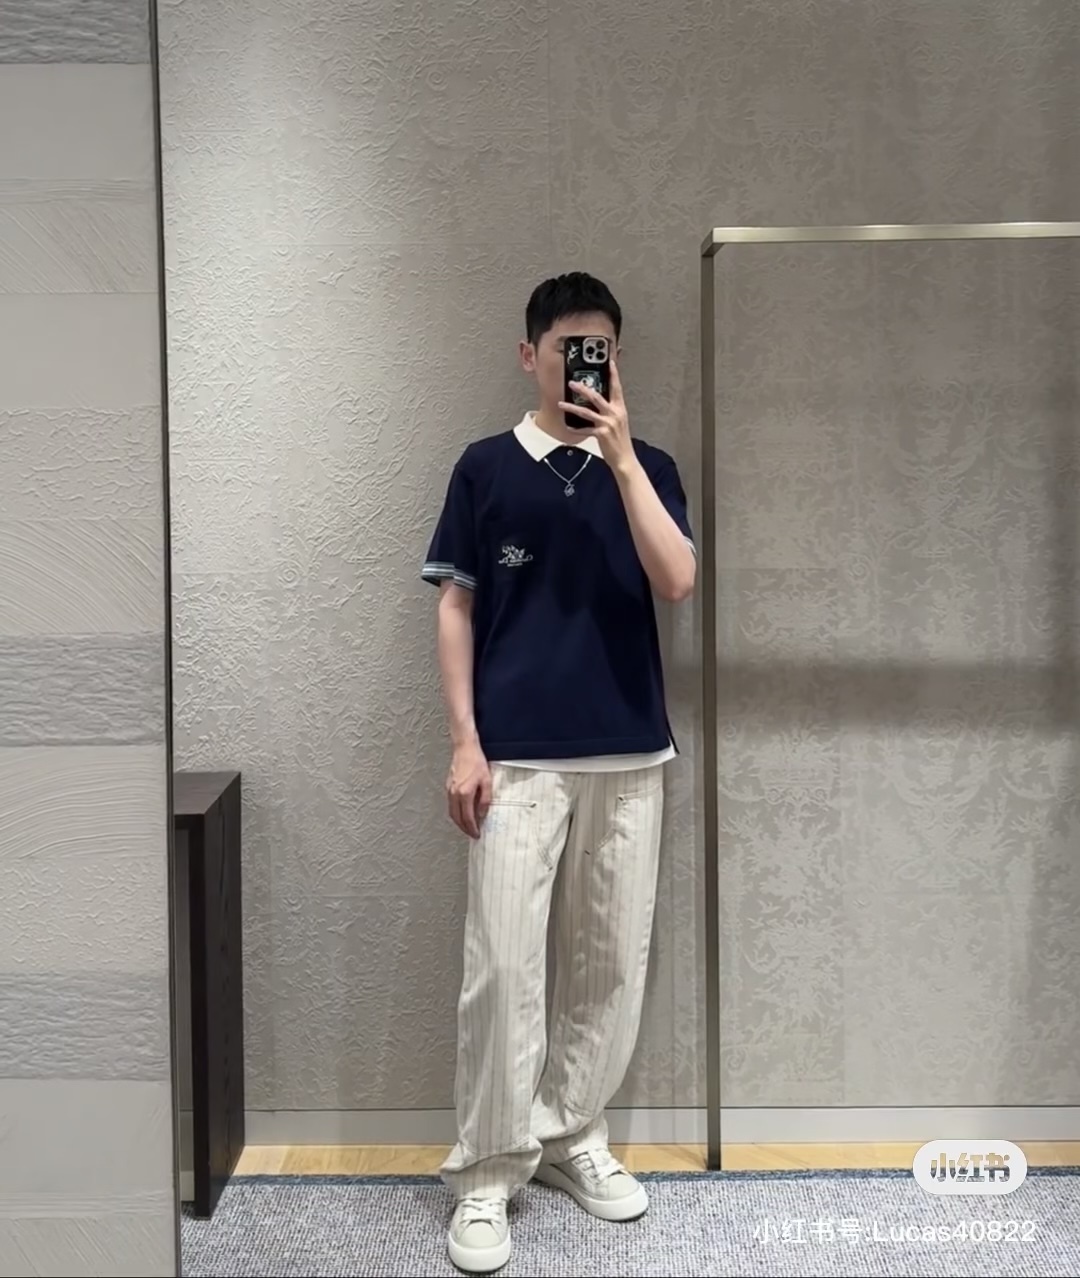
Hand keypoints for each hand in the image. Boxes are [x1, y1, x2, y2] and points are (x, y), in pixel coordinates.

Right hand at [446, 740, 491, 838]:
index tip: (477, 834)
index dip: (472, 828)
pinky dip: (456, 812)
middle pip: (457, 818)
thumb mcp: (487, 781)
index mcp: (465, 793)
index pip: (468, 817)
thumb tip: (482, 813)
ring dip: (459, 822)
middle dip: (464, 828)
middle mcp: (454, 794)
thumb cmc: (476, 762)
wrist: (465, 749)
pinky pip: (450, 805)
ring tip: (467, 826)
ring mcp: (449, 790)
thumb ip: (485, 800)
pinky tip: (462, 812)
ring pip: (452, 812)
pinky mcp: (448, 787)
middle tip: (472, 833)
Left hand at [558, 357, 635, 477]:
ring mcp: (608, 424)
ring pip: (586, 412)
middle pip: (596, 396)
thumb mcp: (619, 422)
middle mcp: (615, 414)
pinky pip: (584, 429)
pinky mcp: (601, 434)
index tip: (610, 362)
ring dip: (572, 407)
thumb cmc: (620, 441)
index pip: (617, 387)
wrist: (624, 458)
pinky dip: (575, 428)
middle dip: (583, 388)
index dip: (614, 374)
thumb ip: (610, 411)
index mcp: (620, 409)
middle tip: (572, 383)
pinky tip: (568, 426)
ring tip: (561, 404)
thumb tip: (599, 403)